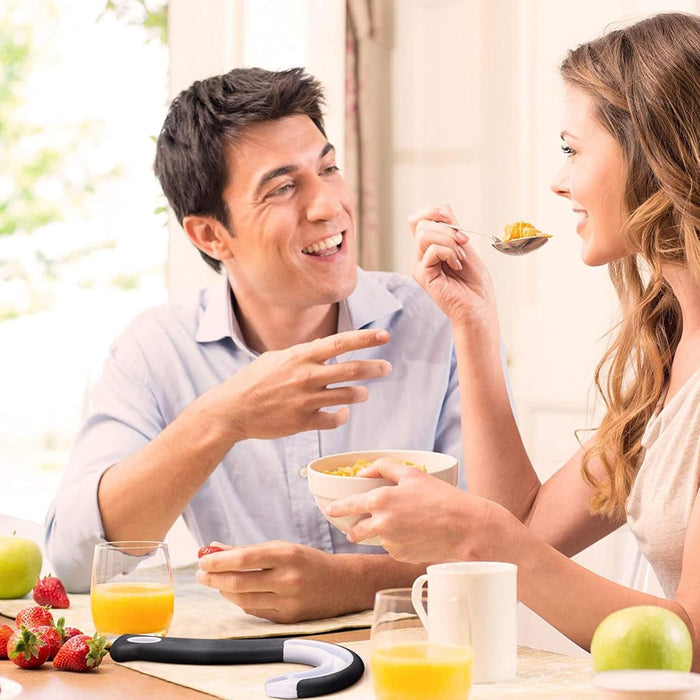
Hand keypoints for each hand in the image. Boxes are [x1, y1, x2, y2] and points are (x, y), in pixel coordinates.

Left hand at [196, 541, 370, 622]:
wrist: (341, 584)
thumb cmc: (307, 561)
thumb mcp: (282, 548)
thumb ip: (248, 550)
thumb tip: (214, 548)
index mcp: (286, 555)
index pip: (244, 559)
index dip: (219, 561)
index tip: (202, 560)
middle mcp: (287, 579)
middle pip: (239, 582)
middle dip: (214, 578)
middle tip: (201, 573)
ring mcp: (287, 601)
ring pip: (243, 600)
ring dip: (224, 591)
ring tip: (215, 581)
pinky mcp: (287, 618)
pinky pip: (255, 611)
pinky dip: (241, 601)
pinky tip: (235, 593)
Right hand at [204, 328, 391, 440]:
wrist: (232, 410)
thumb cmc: (253, 381)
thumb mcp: (276, 358)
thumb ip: (303, 354)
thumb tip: (325, 348)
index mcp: (300, 356)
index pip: (340, 343)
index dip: (365, 339)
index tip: (384, 337)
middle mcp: (307, 376)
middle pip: (352, 370)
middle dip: (374, 368)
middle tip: (386, 368)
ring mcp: (306, 400)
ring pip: (348, 395)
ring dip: (360, 393)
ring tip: (362, 392)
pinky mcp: (304, 422)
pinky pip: (334, 420)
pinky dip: (342, 416)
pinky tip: (341, 413)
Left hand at [326, 459, 504, 563]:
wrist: (464, 527)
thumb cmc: (440, 497)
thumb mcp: (412, 474)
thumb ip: (383, 467)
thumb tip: (363, 473)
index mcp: (381, 500)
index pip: (348, 506)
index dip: (336, 509)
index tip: (330, 510)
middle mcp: (381, 524)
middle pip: (356, 531)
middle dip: (354, 529)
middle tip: (359, 526)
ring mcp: (390, 543)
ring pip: (377, 539)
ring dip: (382, 534)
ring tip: (405, 524)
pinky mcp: (401, 556)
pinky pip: (393, 549)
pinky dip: (398, 542)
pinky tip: (415, 534)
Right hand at [408, 205, 496, 328]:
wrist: (479, 307)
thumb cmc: (474, 283)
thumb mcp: (465, 247)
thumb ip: (452, 229)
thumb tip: (444, 208)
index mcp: (429, 248)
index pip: (417, 220)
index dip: (431, 212)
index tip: (451, 218)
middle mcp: (420, 256)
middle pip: (421, 224)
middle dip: (448, 229)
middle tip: (465, 244)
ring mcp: (420, 266)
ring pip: (424, 234)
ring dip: (450, 241)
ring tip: (461, 258)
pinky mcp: (422, 275)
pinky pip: (432, 250)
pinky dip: (450, 253)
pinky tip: (457, 266)